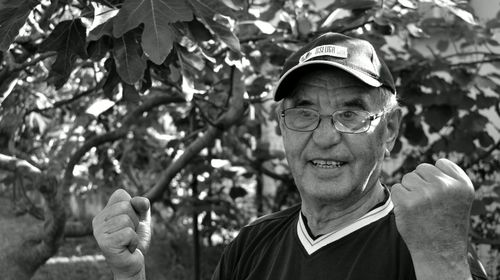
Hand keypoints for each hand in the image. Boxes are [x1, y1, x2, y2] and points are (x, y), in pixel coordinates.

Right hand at [92, 189, 150, 278]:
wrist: (134, 263)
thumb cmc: (135, 240)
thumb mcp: (141, 218)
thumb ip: (141, 205)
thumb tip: (141, 201)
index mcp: (104, 212)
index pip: (121, 194)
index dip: (133, 206)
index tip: (130, 221)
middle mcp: (97, 221)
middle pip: (125, 206)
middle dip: (135, 220)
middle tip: (130, 234)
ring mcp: (99, 232)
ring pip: (126, 219)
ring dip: (134, 232)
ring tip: (127, 241)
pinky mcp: (104, 243)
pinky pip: (128, 233)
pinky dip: (133, 241)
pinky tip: (127, 248)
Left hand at [391, 159, 474, 278]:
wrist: (440, 252)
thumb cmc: (446, 223)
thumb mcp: (457, 198)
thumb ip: (446, 178)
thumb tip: (421, 166)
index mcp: (462, 184)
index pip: (440, 163)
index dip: (435, 178)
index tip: (439, 196)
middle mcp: (445, 187)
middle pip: (421, 169)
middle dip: (420, 184)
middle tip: (428, 205)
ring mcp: (425, 194)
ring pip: (407, 178)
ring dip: (409, 191)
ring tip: (420, 209)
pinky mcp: (407, 202)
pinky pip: (396, 188)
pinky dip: (399, 199)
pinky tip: (410, 212)